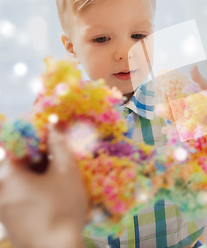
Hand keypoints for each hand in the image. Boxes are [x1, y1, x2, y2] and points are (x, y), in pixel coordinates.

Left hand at [0, 125, 86, 247]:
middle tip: (58, 153)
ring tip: (59, 173)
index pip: (11, 141)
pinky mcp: (7, 216)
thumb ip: (59, 144)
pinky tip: (52, 192)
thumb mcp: (66, 172)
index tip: (49, 131)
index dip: (32, 133)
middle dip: (37, 152)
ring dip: (36, 169)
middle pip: (14, 159)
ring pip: (17, 175)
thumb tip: (54, 122)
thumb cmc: (62, 209)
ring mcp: (0, 203)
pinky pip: (16, 191)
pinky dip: (32, 185)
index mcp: (6, 172)